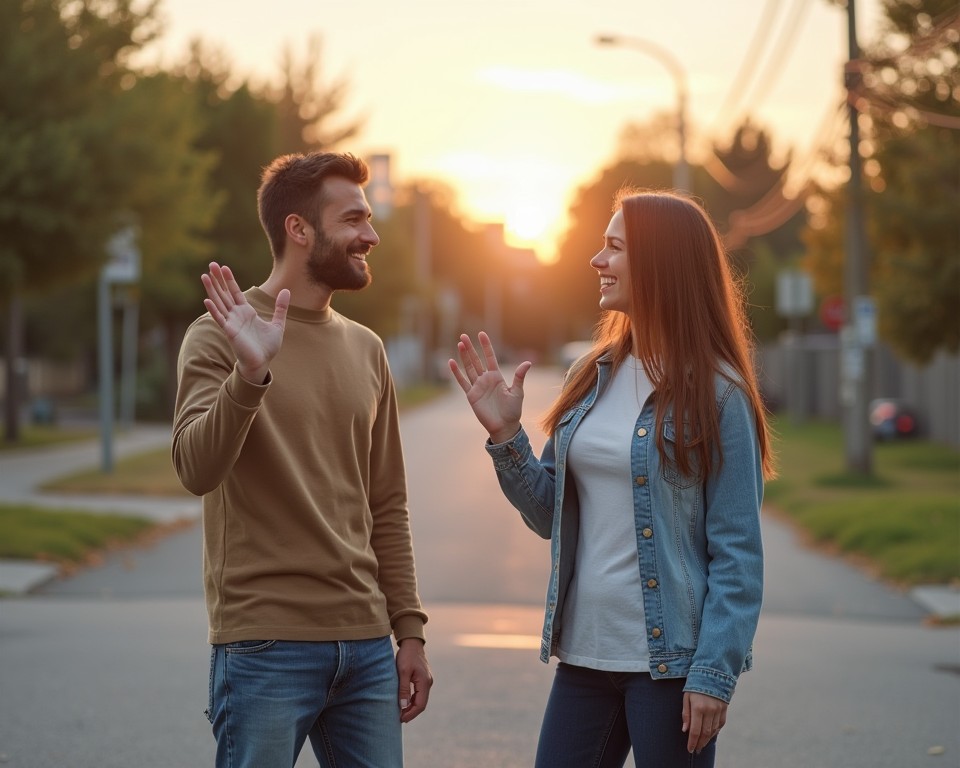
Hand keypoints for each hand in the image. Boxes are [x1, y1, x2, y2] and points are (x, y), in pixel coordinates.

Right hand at [200, 262, 289, 383]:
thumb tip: (287, 290)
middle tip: (211, 264)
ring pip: (219, 302)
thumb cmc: (267, 346)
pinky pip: (220, 319)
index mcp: (246, 312)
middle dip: (218, 279)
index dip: (229, 280)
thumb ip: (281, 307)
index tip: (224, 267)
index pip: (235, 292)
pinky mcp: (230, 332)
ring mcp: (232, 323)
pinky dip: (214, 310)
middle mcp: (236, 315)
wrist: (262, 363)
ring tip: (204, 276)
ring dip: (212, 290)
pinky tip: (207, 300)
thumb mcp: (278, 324)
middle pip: (224, 293)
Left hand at [396, 638, 432, 722]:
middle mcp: (428, 683)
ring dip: (411, 707)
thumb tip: (403, 706)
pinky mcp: (423, 679)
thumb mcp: (402, 672)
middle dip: (411, 713)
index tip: (401, 719)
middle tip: (399, 719)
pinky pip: (419, 694)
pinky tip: (404, 703)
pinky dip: (412, 701)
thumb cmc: (406, 655)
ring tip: (400, 713)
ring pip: (420, 700)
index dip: (411, 714)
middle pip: (421, 704)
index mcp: (424, 682)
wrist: (412, 643)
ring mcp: (427, 681)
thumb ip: (403, 689)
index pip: (420, 705)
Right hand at [448, 332, 531, 442]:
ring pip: (469, 368)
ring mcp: (477, 387)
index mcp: (497, 377)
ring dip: (464, 356)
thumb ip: (519, 377)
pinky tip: (451, 362)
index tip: (481, 334)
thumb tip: (527, 362)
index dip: (486, 346)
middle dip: (470, 348)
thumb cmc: (513, 410)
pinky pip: (462, 382)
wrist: (504, 426)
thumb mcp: (517, 392)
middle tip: (464, 335)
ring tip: (459, 344)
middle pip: (476, 360)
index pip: (490, 357)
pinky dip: (456, 372)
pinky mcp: (471, 395)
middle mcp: (486, 379)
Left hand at [682, 691, 726, 753]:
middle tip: (696, 749)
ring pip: (713, 730)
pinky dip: (715, 731)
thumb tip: (685, 730)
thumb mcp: (686, 697)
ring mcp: (718, 710)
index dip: (692, 742)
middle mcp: (709, 710)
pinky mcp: (724, 709)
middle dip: (700, 743)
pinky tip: (710, 735)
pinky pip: (720, 724)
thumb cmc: (695, 685)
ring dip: (707, 739)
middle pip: (705, 733)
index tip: (690, 749)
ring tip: (701, 744)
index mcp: (698, 707)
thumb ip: (686, 714)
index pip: (695, 730)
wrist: (712, 673)